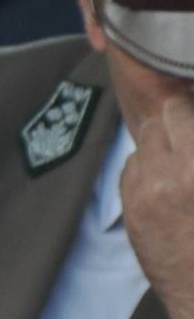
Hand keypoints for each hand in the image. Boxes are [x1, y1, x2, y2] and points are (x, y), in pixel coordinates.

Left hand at [122, 94, 193, 318]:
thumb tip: (187, 119)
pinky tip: (167, 180)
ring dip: (160, 146)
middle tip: (188, 137)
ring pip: (142, 144)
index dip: (187, 109)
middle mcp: (168, 176)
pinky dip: (147, 167)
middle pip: (157, 123)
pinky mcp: (131, 208)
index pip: (179, 111)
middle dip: (175, 125)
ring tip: (181, 160)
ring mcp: (144, 193)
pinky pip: (131, 168)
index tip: (191, 111)